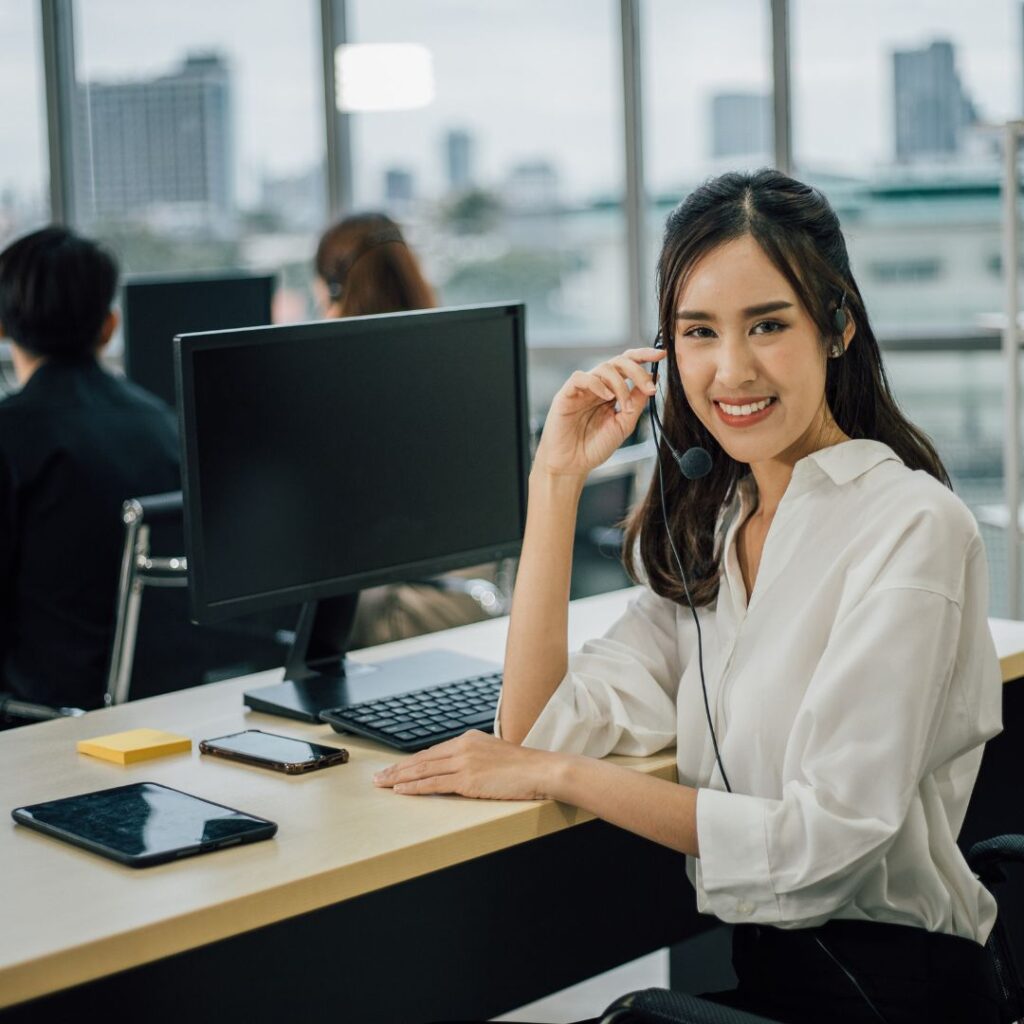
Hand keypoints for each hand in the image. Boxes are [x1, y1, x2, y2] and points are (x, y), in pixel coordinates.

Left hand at [372, 730, 567, 800]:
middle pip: (422, 758)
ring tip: (381, 784)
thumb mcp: (495, 755)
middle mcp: (463, 747)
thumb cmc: (523, 767)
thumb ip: (476, 759)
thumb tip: (463, 771)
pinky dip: (414, 787)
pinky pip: (434, 783)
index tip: (396, 768)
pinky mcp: (467, 779)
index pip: (433, 752)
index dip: (411, 762)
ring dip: (398, 778)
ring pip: (423, 770)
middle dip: (397, 769)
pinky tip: (400, 790)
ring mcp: (464, 762)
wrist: (541, 769)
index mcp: (469, 739)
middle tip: (378, 777)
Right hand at [532, 347, 663, 478]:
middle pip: (618, 362)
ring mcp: (582, 390)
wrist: (572, 465)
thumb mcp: (624, 425)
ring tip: (624, 405)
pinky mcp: (566, 394)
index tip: (662, 355)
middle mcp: (598, 387)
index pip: (628, 366)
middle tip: (649, 387)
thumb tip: (653, 379)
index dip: (644, 356)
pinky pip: (580, 378)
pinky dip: (596, 384)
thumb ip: (637, 403)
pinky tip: (606, 397)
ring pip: (603, 368)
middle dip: (637, 370)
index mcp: (611, 392)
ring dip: (620, 384)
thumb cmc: (594, 447)